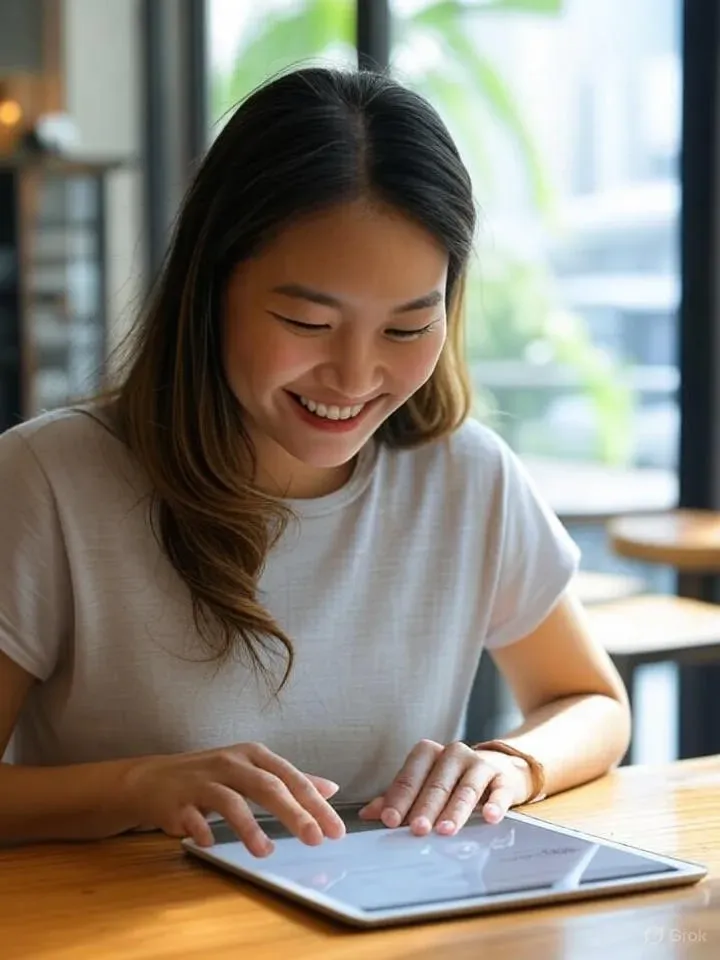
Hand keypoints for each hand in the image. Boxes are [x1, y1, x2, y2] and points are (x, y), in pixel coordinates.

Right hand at [121, 742, 345, 854]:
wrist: (155, 779)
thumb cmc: (213, 776)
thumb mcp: (253, 770)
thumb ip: (290, 780)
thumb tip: (331, 789)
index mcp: (254, 756)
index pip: (291, 778)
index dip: (315, 803)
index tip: (335, 829)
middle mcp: (231, 764)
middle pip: (267, 786)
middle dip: (294, 813)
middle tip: (316, 839)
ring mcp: (203, 781)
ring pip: (231, 801)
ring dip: (249, 828)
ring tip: (266, 852)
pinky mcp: (178, 801)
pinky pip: (193, 817)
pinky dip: (203, 830)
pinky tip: (213, 844)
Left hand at [358, 739, 532, 835]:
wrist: (499, 769)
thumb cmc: (452, 781)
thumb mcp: (424, 786)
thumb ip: (398, 798)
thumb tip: (368, 814)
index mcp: (429, 754)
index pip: (410, 777)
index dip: (399, 799)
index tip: (389, 820)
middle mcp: (453, 754)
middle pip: (436, 783)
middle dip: (425, 807)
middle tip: (417, 829)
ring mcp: (480, 764)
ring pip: (466, 787)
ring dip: (455, 810)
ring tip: (446, 830)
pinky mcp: (503, 778)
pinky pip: (499, 790)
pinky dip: (495, 803)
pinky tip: (490, 817)